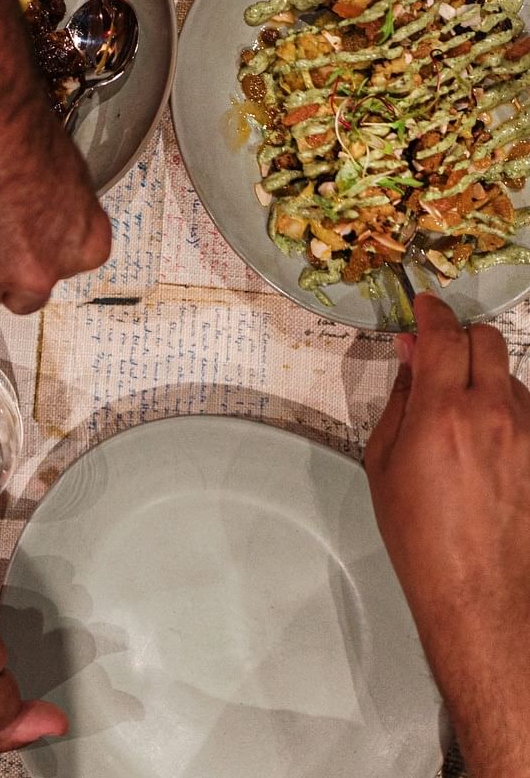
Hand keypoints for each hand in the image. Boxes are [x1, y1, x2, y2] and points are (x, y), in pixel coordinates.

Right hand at [0, 84, 111, 316]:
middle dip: (6, 274)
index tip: (26, 239)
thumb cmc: (19, 128)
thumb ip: (62, 219)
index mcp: (82, 247)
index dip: (38, 254)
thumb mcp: (70, 174)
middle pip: (23, 298)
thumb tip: (47, 226)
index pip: (63, 273)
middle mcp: (40, 272)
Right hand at [364, 291, 529, 777]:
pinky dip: (505, 408)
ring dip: (484, 376)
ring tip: (460, 410)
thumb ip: (401, 400)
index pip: (444, 333)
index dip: (431, 311)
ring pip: (510, 375)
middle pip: (488, 340)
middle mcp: (494, 415)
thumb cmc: (423, 536)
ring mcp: (529, 436)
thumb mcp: (385, 462)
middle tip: (439, 353)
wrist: (481, 595)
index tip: (422, 305)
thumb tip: (412, 359)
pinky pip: (526, 410)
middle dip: (461, 337)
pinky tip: (486, 439)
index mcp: (444, 413)